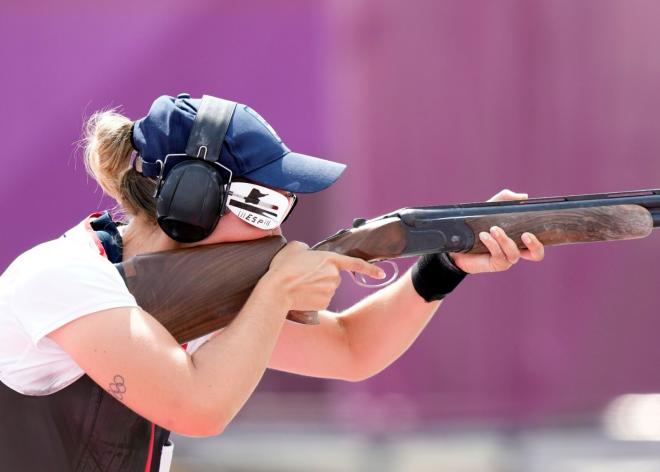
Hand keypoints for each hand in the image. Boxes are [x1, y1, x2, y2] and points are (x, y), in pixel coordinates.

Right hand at [264, 241, 385, 310]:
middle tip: (303, 273)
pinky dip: (313, 297)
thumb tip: (309, 255)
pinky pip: (322, 299)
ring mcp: (330, 290)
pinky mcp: (324, 303)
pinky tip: (301, 294)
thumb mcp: (295, 248)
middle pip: (333, 275)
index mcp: (330, 259)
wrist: (277, 290)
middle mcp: (334, 276)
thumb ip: (308, 250)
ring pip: (327, 288)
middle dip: (321, 275)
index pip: (355, 263)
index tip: (381, 273)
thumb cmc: (284, 267)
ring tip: (299, 283)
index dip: (370, 269)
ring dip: (316, 286)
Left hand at [450, 189, 544, 273]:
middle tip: (525, 234)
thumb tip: (524, 196)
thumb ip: (505, 199)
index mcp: (519, 239)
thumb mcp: (490, 209)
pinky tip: (484, 235)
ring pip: (514, 254)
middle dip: (535, 246)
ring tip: (493, 229)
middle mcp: (515, 250)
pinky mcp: (494, 264)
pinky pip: (499, 255)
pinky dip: (492, 244)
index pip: (538, 242)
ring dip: (505, 240)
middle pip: (537, 255)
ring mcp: (505, 259)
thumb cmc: (477, 225)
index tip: (532, 229)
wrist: (456, 242)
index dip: (541, 239)